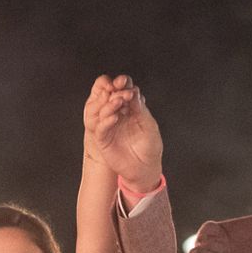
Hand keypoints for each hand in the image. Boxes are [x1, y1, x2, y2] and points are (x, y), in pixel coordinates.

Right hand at [84, 75, 162, 192]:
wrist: (144, 169)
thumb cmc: (150, 148)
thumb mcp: (150, 126)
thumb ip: (141, 110)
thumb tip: (134, 93)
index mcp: (131, 110)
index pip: (125, 93)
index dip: (125, 87)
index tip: (126, 82)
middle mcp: (118, 115)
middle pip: (112, 99)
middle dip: (116, 93)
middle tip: (122, 92)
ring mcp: (110, 126)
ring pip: (105, 111)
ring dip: (110, 105)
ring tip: (118, 101)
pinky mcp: (104, 139)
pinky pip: (101, 128)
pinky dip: (106, 122)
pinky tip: (114, 118)